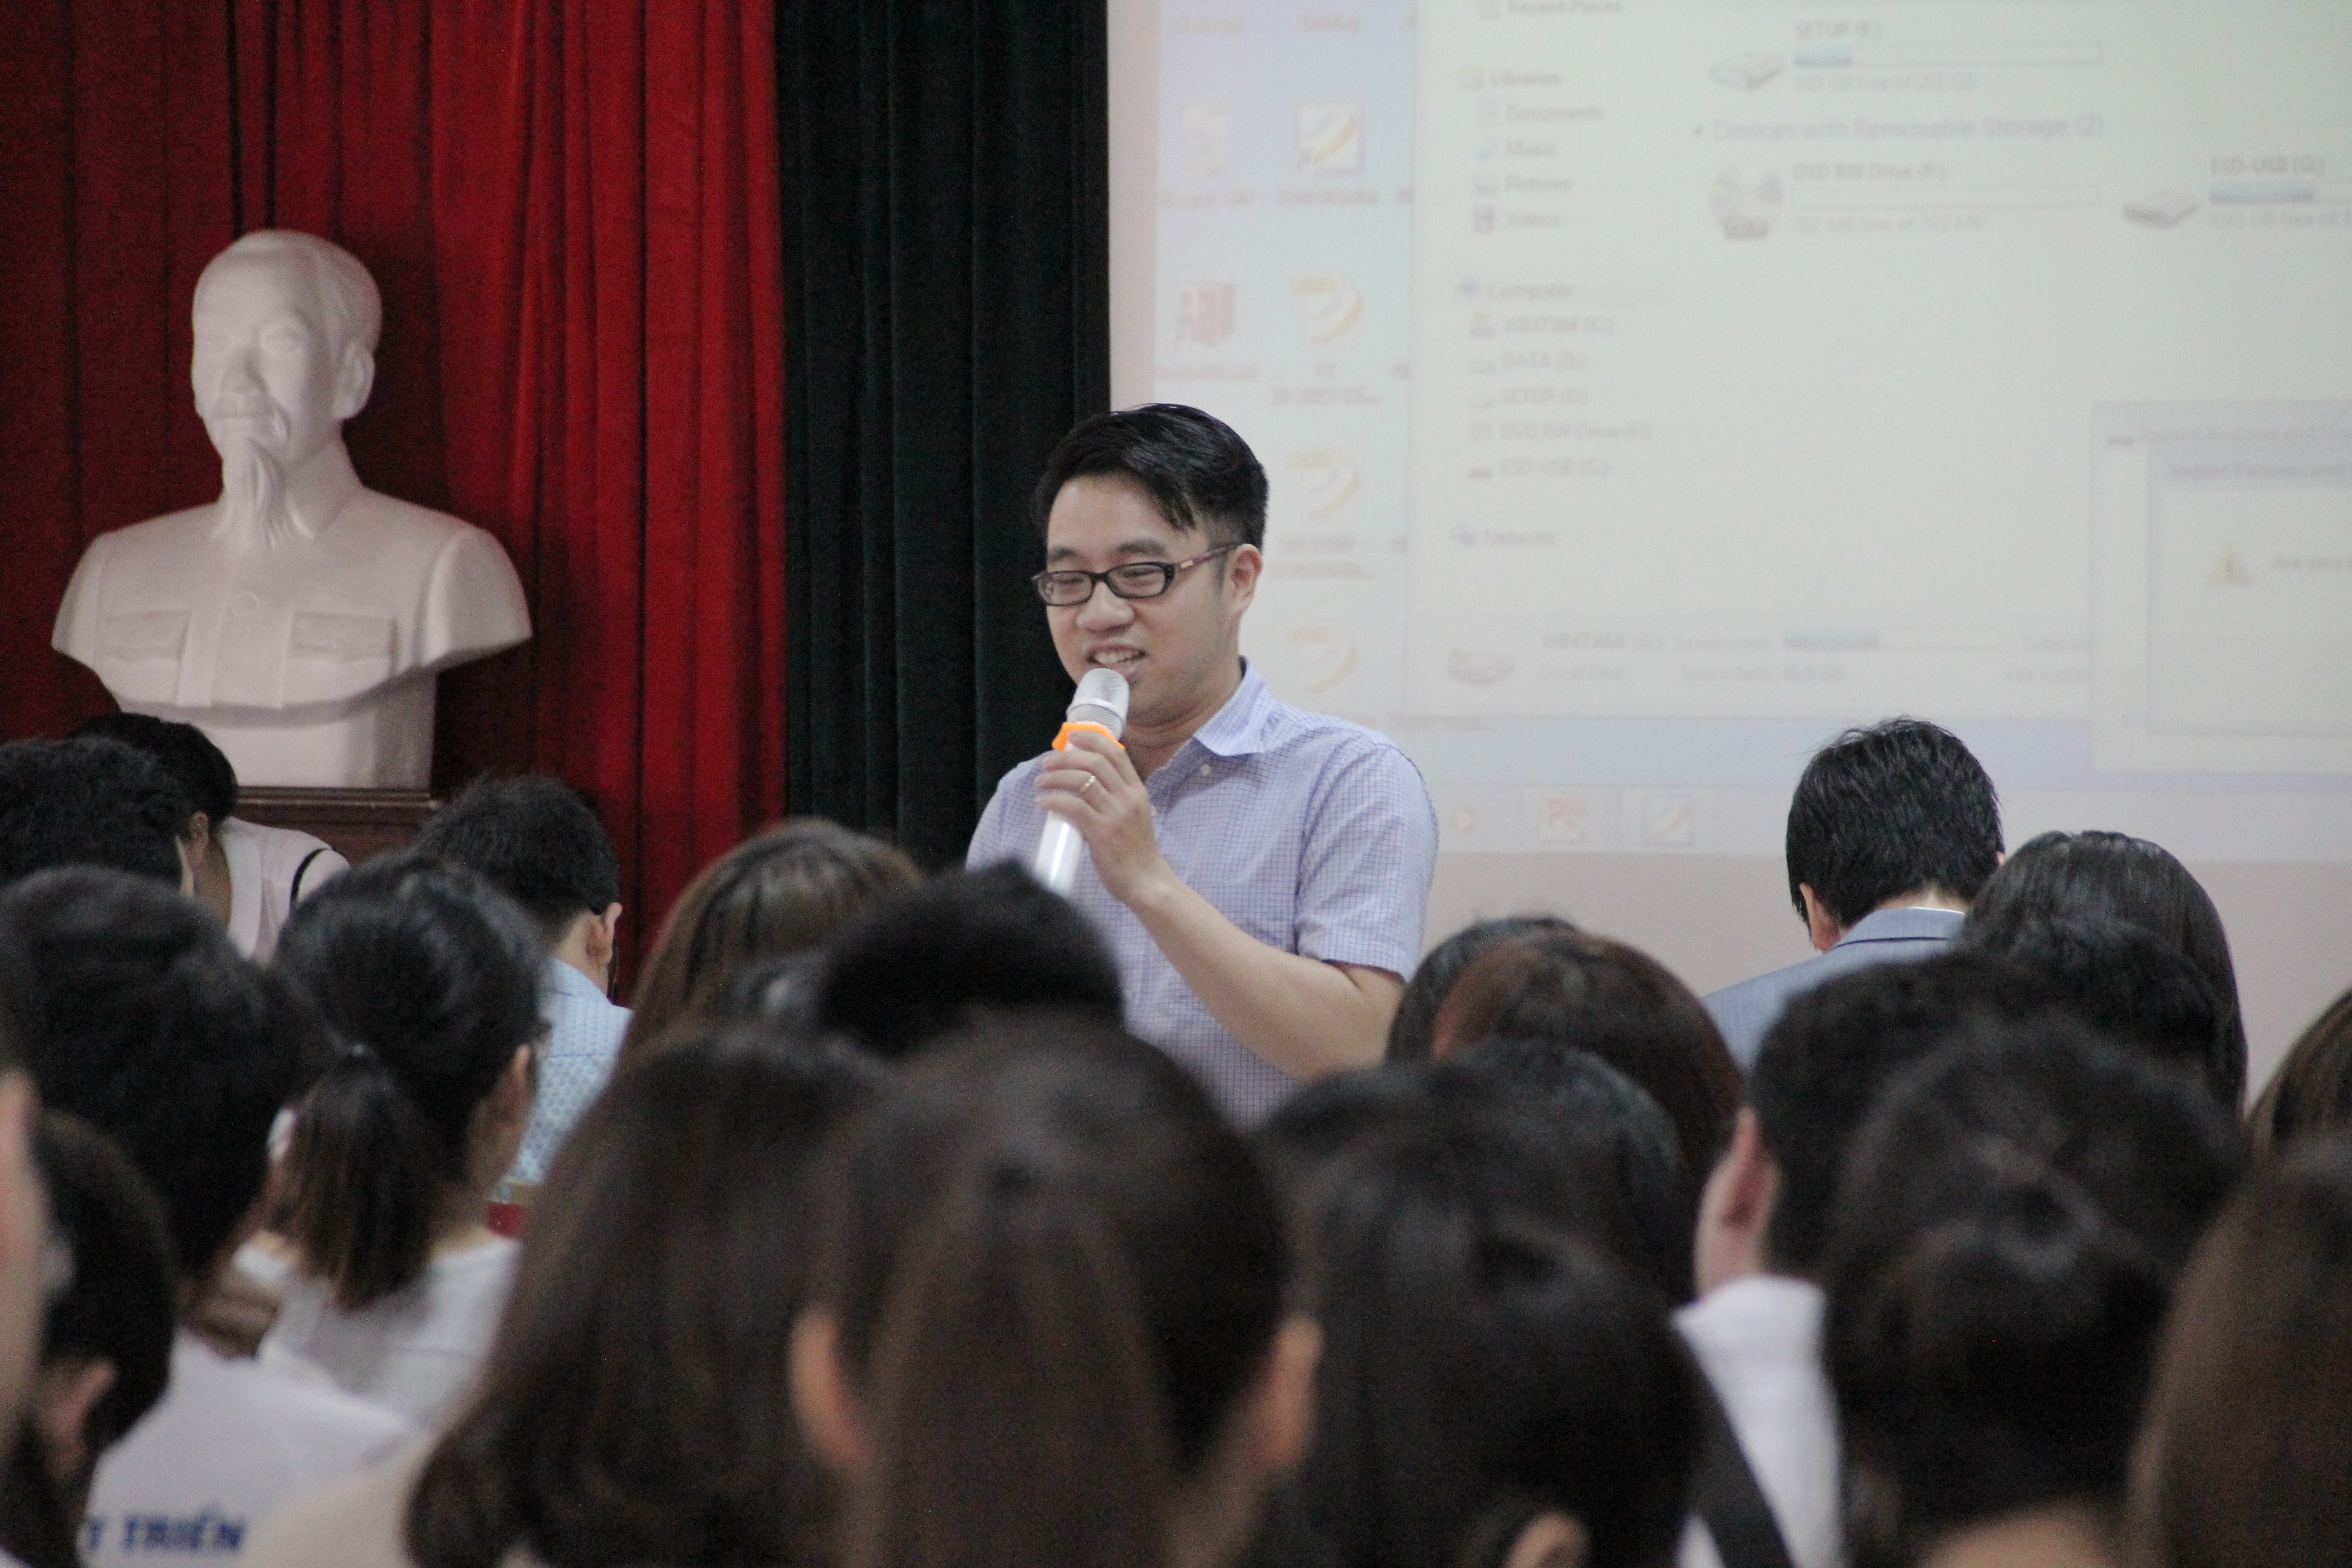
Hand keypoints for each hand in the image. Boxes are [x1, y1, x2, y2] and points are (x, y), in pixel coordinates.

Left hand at [1033, 728, 1171, 905]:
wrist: (1146, 882)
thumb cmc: (1136, 852)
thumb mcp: (1134, 816)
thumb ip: (1115, 799)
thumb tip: (1082, 787)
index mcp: (1137, 791)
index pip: (1116, 753)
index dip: (1092, 740)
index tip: (1073, 737)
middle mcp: (1128, 798)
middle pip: (1095, 762)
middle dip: (1067, 757)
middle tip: (1048, 762)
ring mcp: (1116, 814)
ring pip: (1082, 780)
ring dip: (1056, 777)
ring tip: (1041, 782)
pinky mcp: (1102, 832)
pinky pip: (1073, 806)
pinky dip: (1054, 800)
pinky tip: (1042, 802)